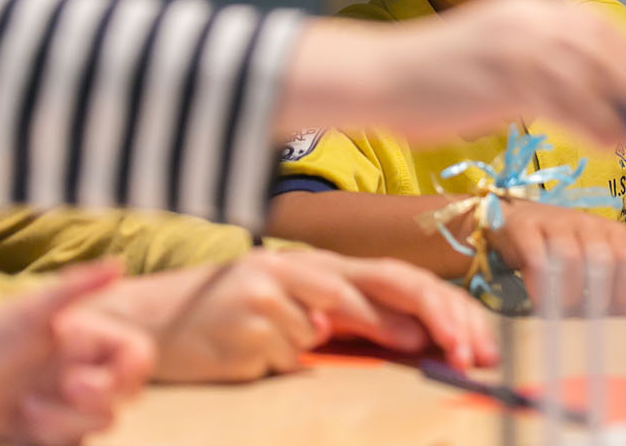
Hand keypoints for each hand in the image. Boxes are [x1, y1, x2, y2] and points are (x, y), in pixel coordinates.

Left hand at [0, 261, 152, 444]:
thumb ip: (74, 288)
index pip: (137, 357)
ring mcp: (72, 402)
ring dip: (62, 426)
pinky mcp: (55, 431)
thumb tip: (119, 264)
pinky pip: (76, 445)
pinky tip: (19, 429)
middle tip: (41, 397)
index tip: (79, 382)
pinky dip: (52, 442)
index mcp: (90, 338)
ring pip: (100, 425)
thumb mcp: (28, 313)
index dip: (125, 374)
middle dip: (84, 406)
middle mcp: (87, 368)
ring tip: (23, 411)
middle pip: (124, 397)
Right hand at [86, 248, 496, 382]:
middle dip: (431, 318)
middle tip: (462, 355)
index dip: (442, 306)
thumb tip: (417, 337)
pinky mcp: (247, 320)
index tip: (475, 344)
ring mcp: (273, 290)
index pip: (396, 276)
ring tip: (335, 344)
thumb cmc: (234, 324)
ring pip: (328, 324)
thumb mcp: (299, 315)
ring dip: (337, 337)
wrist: (150, 325)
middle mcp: (300, 266)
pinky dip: (273, 361)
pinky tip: (241, 352)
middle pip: (383, 284)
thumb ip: (351, 320)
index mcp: (318, 263)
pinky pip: (286, 354)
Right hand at [284, 0, 625, 146]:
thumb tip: (579, 89)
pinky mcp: (507, 80)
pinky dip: (594, 125)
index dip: (624, 54)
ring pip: (589, 77)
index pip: (594, 23)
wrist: (380, 75)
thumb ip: (532, 59)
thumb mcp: (490, 49)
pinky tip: (604, 142)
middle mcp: (527, 18)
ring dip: (616, 110)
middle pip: (600, 47)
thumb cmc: (429, 72)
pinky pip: (567, 104)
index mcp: (524, 6)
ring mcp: (517, 47)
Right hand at [488, 199, 625, 313]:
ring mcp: (555, 222)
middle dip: (597, 295)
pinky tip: (539, 299)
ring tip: (562, 310)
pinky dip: (539, 282)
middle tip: (587, 317)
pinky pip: (536, 255)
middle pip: (601, 259)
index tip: (618, 315)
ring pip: (569, 257)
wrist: (520, 220)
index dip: (625, 290)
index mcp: (611, 230)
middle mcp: (586, 222)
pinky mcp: (525, 227)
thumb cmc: (565, 247)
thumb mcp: (597, 260)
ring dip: (567, 292)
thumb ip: (623, 281)